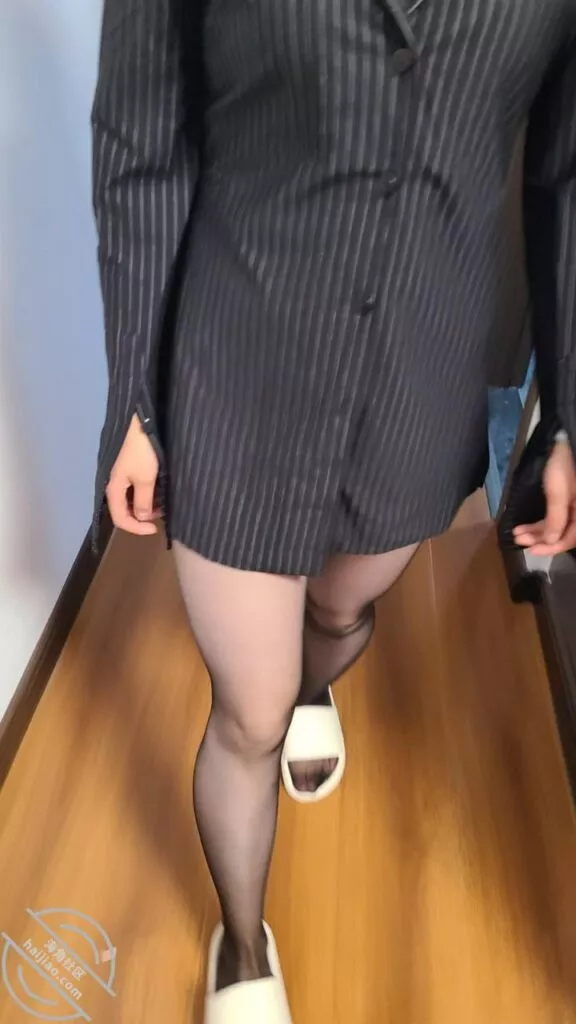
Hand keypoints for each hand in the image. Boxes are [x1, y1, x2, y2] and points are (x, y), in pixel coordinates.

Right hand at [106, 414, 160, 535]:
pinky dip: (145, 495)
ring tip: (162, 504)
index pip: (120, 520)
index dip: (137, 529)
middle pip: (124, 511)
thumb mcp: (145, 479)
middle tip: (161, 515)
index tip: (156, 528)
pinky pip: (134, 490)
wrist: (140, 423)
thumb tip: (142, 518)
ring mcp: (121, 477)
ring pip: (130, 501)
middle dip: (142, 517)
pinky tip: (157, 492)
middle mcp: (114, 485)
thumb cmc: (142, 452)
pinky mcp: (128, 469)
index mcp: (113, 490)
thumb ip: (143, 501)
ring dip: (145, 506)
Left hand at [513, 438, 575, 555]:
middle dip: (540, 539)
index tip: (531, 550)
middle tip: (519, 540)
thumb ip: (556, 520)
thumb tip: (551, 541)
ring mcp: (574, 508)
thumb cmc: (563, 466)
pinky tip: (523, 526)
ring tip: (517, 534)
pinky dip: (539, 523)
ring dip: (536, 532)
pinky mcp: (566, 502)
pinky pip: (554, 518)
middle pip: (562, 534)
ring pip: (556, 527)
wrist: (563, 443)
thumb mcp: (558, 494)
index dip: (551, 547)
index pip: (570, 539)